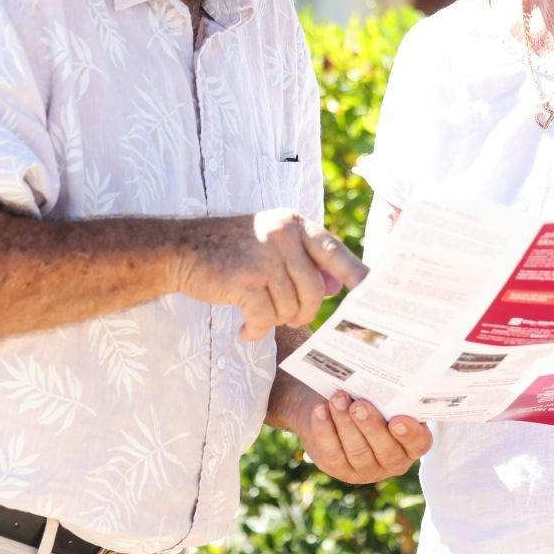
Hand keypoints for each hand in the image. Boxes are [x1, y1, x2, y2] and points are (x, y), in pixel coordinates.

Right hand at [173, 210, 368, 341]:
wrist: (181, 248)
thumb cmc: (230, 249)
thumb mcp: (270, 242)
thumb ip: (304, 260)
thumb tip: (338, 288)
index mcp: (293, 223)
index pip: (334, 251)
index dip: (356, 274)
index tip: (372, 292)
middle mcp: (282, 235)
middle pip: (314, 291)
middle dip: (302, 312)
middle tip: (285, 316)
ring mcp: (263, 256)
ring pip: (290, 307)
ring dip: (274, 320)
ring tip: (257, 316)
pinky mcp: (244, 279)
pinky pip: (265, 317)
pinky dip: (256, 329)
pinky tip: (245, 328)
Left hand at [295, 388, 430, 484]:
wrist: (334, 404)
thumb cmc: (367, 394)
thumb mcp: (383, 391)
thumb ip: (390, 387)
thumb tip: (386, 361)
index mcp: (412, 441)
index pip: (419, 442)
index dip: (410, 434)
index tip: (397, 420)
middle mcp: (392, 460)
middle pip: (386, 450)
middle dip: (371, 426)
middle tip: (359, 405)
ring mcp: (366, 469)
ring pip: (357, 452)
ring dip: (345, 424)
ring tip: (338, 399)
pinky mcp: (339, 468)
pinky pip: (332, 453)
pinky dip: (324, 430)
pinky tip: (320, 411)